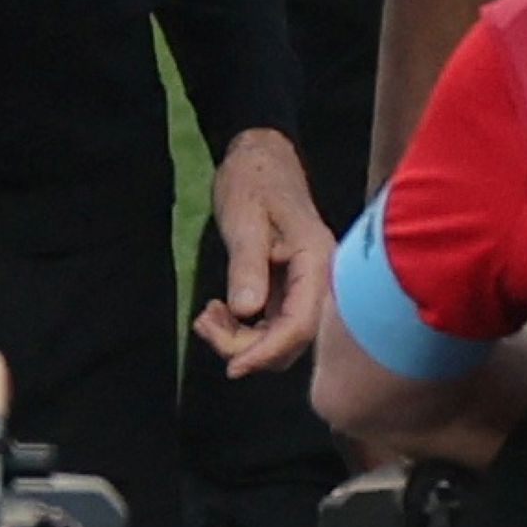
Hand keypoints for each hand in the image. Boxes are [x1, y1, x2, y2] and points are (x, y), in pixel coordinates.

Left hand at [194, 130, 330, 376]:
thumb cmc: (254, 182)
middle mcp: (321, 280)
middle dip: (247, 346)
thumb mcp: (244, 220)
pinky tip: (217, 311)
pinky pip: (272, 325)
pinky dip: (242, 329)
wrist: (261, 159)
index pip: (300, 325)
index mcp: (318, 261)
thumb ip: (246, 265)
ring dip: (241, 339)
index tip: (232, 367)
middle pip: (292, 340)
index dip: (266, 352)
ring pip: (280, 338)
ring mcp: (307, 287)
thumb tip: (245, 312)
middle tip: (205, 323)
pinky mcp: (291, 290)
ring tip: (207, 315)